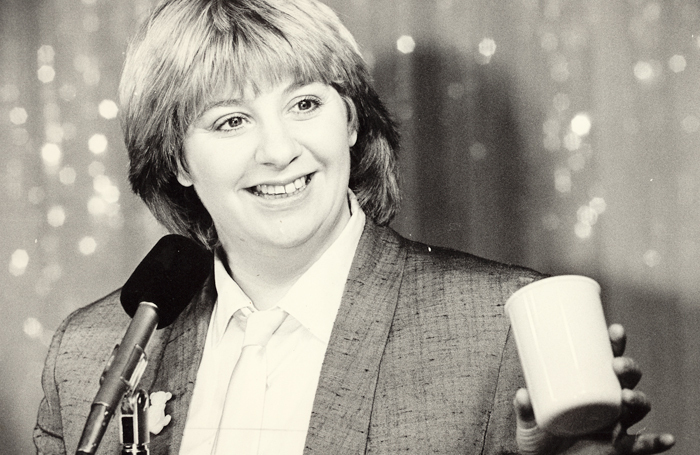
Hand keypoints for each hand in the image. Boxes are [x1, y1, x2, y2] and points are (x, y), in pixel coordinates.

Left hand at [513, 324, 674, 454]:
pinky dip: (656, 442)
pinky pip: (643, 445)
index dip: (615, 344)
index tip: (614, 330)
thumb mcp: (529, 420)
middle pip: (627, 379)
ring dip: (638, 398)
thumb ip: (525, 407)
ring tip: (626, 395)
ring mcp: (616, 424)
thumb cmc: (539, 434)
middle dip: (628, 368)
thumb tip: (523, 393)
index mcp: (590, 385)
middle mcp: (608, 401)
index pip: (606, 359)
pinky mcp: (619, 447)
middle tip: (616, 364)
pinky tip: (667, 439)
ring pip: (637, 407)